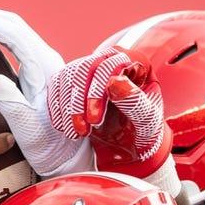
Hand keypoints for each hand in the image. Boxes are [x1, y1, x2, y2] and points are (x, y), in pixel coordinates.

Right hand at [0, 0, 91, 176]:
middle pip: (13, 25)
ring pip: (14, 31)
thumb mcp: (30, 131)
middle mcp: (47, 60)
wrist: (69, 158)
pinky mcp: (38, 70)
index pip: (14, 33)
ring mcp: (43, 63)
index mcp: (46, 68)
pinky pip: (14, 42)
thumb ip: (12, 105)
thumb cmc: (51, 148)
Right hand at [46, 46, 171, 177]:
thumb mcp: (147, 122)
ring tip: (75, 133)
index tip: (94, 120)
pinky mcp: (75, 80)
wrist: (132, 145)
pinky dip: (57, 107)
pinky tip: (64, 126)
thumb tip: (114, 81)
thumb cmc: (144, 132)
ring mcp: (92, 68)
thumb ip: (135, 101)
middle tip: (82, 130)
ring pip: (68, 77)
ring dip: (67, 108)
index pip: (110, 66)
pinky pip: (58, 85)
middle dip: (79, 102)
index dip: (98, 91)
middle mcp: (112, 59)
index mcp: (136, 63)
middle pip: (85, 69)